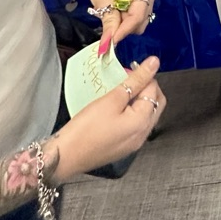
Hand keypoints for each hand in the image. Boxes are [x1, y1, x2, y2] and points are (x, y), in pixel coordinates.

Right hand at [50, 56, 164, 183]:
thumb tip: (154, 63)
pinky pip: (135, 125)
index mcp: (143, 121)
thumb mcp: (112, 99)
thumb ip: (136, 80)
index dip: (143, 76)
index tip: (127, 70)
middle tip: (127, 79)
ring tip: (120, 92)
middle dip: (146, 87)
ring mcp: (134, 143)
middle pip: (156, 103)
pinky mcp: (123, 147)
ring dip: (138, 100)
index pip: (154, 90)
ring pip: (146, 114)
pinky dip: (131, 112)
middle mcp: (143, 134)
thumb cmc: (85, 129)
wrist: (64, 157)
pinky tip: (116, 108)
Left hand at [83, 0, 157, 47]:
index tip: (111, 43)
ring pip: (139, 21)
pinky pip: (137, 16)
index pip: (137, 16)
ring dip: (125, 23)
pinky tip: (117, 12)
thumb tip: (107, 47)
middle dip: (125, 27)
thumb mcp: (103, 2)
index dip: (124, 31)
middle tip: (108, 26)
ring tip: (112, 15)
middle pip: (141, 21)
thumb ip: (109, 24)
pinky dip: (126, 19)